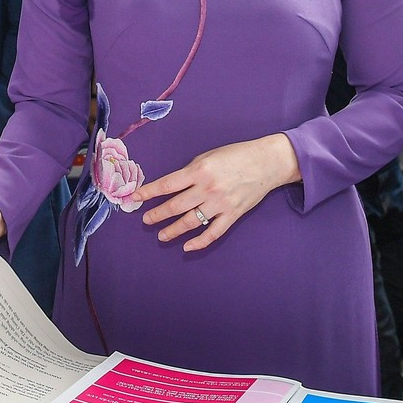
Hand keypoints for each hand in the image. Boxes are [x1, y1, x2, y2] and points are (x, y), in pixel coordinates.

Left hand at [136, 133, 300, 251]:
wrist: (266, 162)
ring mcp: (220, 204)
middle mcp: (207, 188)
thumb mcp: (208, 156)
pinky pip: (213, 232)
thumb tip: (171, 187)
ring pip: (191, 222)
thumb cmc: (236, 155)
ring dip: (173, 230)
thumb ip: (190, 172)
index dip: (149, 192)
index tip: (135, 198)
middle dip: (157, 214)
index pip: (167, 185)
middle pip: (175, 206)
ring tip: (161, 235)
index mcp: (199, 171)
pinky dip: (199, 242)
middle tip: (146, 219)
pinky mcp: (232, 215)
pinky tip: (187, 246)